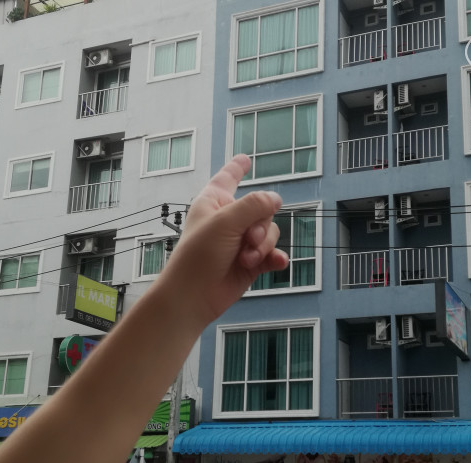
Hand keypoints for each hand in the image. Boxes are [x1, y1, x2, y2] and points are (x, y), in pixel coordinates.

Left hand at [163, 154, 288, 321]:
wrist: (194, 296)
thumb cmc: (199, 255)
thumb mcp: (225, 222)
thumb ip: (254, 206)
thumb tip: (276, 199)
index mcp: (214, 202)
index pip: (227, 178)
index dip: (236, 168)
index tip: (245, 159)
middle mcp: (228, 219)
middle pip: (261, 210)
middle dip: (260, 226)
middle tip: (247, 240)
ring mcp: (241, 241)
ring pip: (270, 233)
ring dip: (262, 246)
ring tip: (247, 259)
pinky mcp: (250, 263)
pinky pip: (272, 254)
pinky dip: (274, 258)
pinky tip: (277, 262)